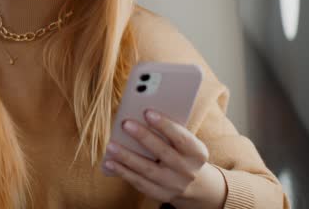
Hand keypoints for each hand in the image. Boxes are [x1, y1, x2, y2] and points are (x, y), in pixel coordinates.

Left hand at [103, 110, 226, 208]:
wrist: (195, 185)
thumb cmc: (184, 153)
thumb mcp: (186, 143)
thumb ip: (171, 131)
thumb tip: (142, 116)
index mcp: (197, 153)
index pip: (181, 137)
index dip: (165, 125)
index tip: (148, 112)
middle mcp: (188, 170)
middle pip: (163, 153)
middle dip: (143, 137)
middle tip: (126, 124)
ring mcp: (174, 185)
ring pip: (148, 170)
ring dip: (127, 157)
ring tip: (111, 145)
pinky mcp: (161, 195)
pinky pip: (139, 183)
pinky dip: (124, 172)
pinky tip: (111, 162)